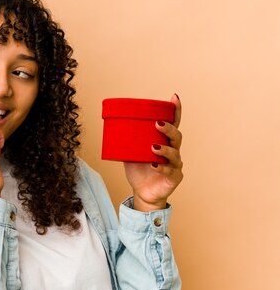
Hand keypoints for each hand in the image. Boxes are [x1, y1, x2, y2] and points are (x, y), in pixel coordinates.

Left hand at [123, 94, 183, 211]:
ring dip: (165, 149)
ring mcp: (175, 164)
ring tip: (153, 147)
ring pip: (175, 153)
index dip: (176, 111)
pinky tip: (155, 165)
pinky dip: (162, 168)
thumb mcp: (131, 152)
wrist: (143, 192)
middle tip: (157, 124)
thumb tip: (112, 126)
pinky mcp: (174, 177)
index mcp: (165, 141)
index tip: (174, 97)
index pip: (173, 123)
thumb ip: (127, 141)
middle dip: (168, 129)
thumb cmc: (139, 170)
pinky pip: (170, 171)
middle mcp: (173, 150)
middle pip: (176, 136)